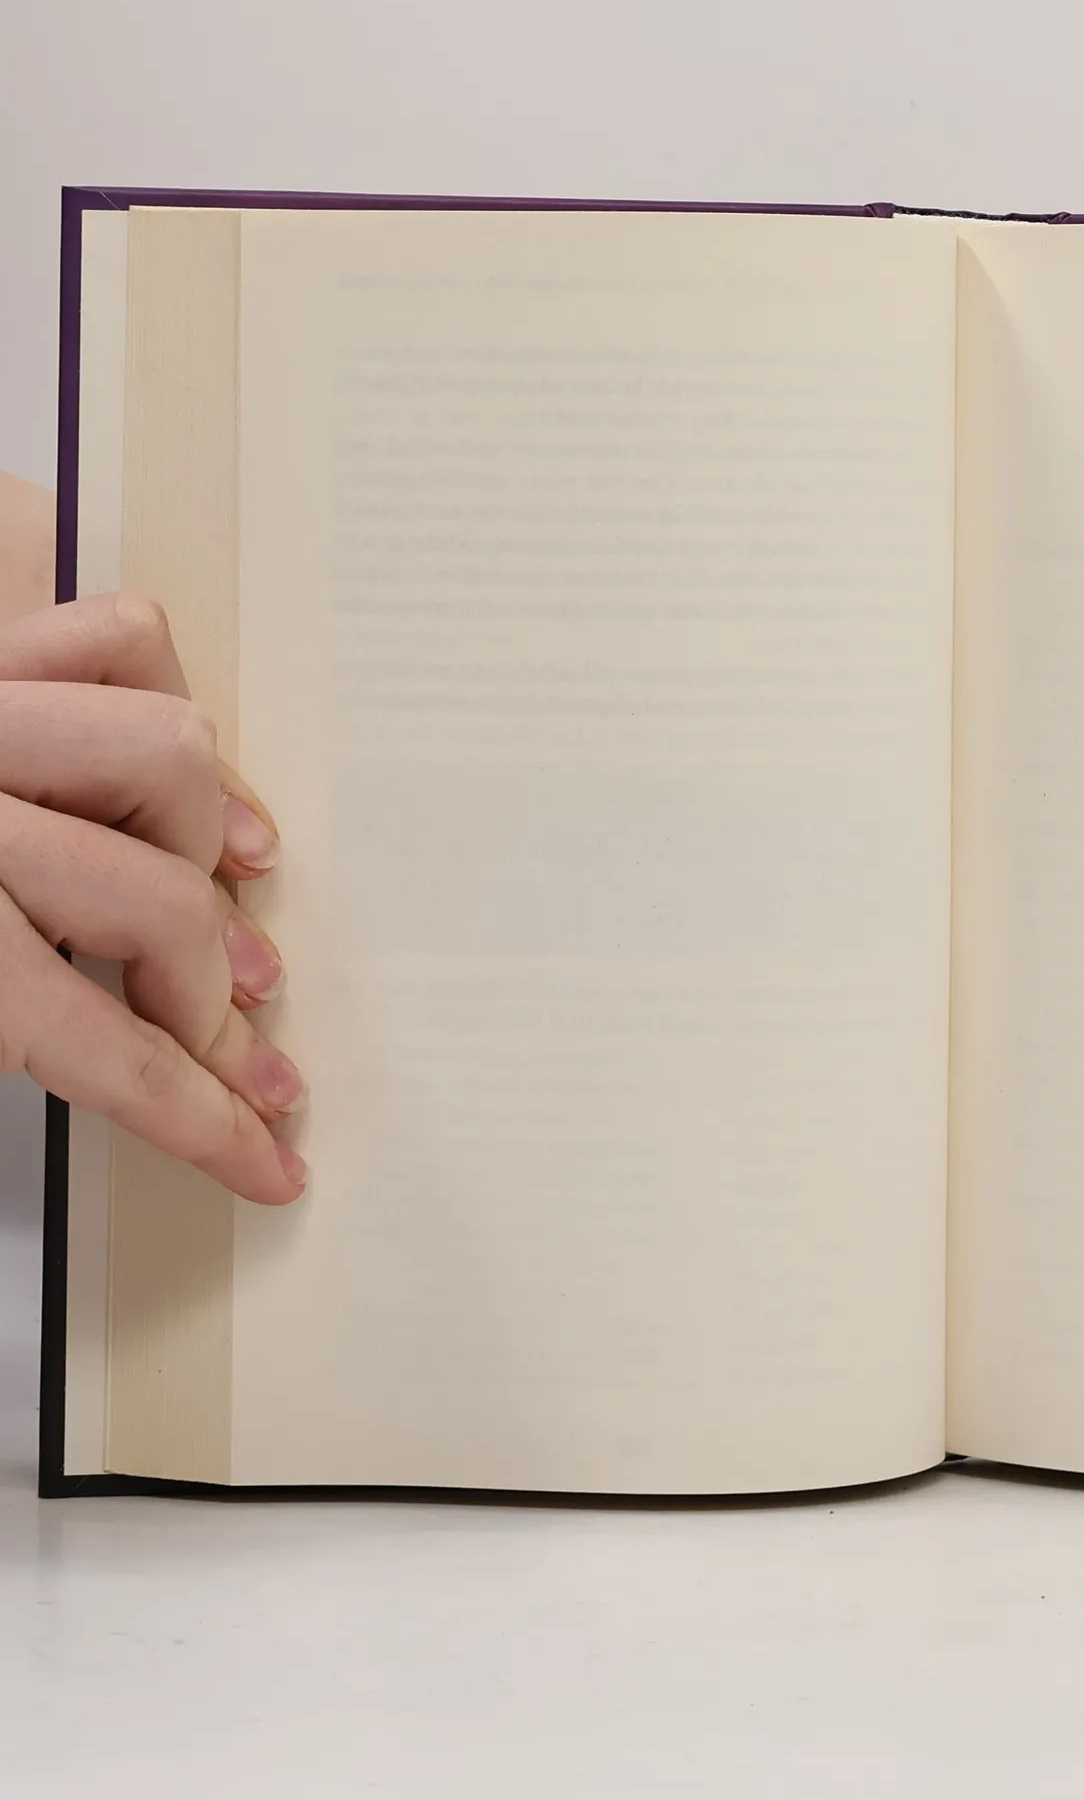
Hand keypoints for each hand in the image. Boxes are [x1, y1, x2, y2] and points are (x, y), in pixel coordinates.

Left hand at [0, 474, 302, 1203]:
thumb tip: (99, 1074)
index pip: (113, 1056)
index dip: (205, 1123)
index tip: (267, 1160)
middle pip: (164, 910)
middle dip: (215, 1000)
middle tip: (231, 1043)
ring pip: (170, 756)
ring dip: (208, 835)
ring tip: (224, 885)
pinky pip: (116, 639)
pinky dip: (164, 690)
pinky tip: (174, 762)